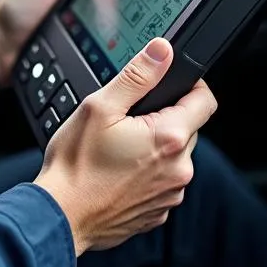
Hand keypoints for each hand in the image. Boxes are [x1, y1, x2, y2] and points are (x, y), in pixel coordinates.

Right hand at [33, 38, 216, 255]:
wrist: (60, 215)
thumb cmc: (76, 164)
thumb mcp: (100, 106)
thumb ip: (136, 75)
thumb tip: (162, 51)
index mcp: (169, 138)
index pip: (205, 100)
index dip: (190, 84)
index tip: (169, 82)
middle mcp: (179, 169)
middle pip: (189, 127)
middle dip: (165, 116)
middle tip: (129, 117)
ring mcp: (170, 194)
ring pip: (175, 155)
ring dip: (156, 145)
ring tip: (120, 146)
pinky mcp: (159, 212)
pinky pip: (163, 180)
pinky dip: (148, 171)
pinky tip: (119, 169)